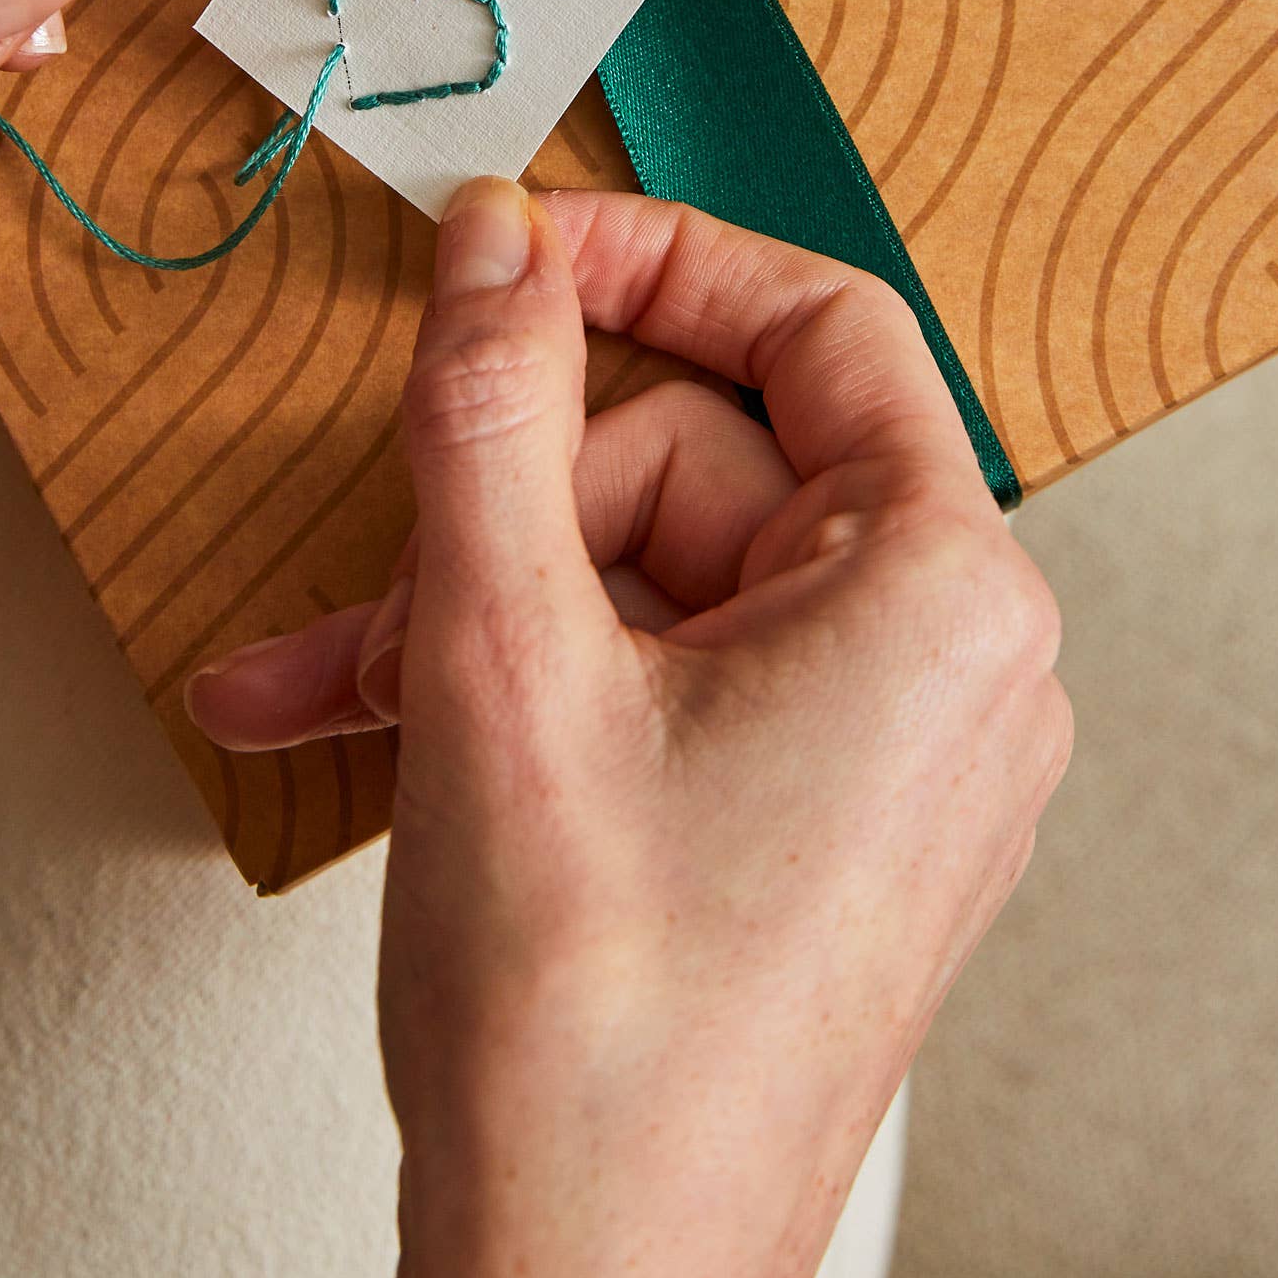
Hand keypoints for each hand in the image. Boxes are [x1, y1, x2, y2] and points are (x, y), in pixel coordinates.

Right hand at [189, 179, 1071, 1277]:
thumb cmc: (595, 1037)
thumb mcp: (502, 657)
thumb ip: (495, 410)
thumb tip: (499, 240)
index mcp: (942, 596)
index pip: (819, 327)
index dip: (656, 262)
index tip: (518, 250)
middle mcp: (949, 664)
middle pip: (699, 468)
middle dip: (505, 517)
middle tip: (375, 589)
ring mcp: (885, 752)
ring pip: (654, 583)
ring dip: (476, 615)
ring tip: (329, 686)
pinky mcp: (814, 820)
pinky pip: (667, 678)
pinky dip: (529, 691)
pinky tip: (372, 725)